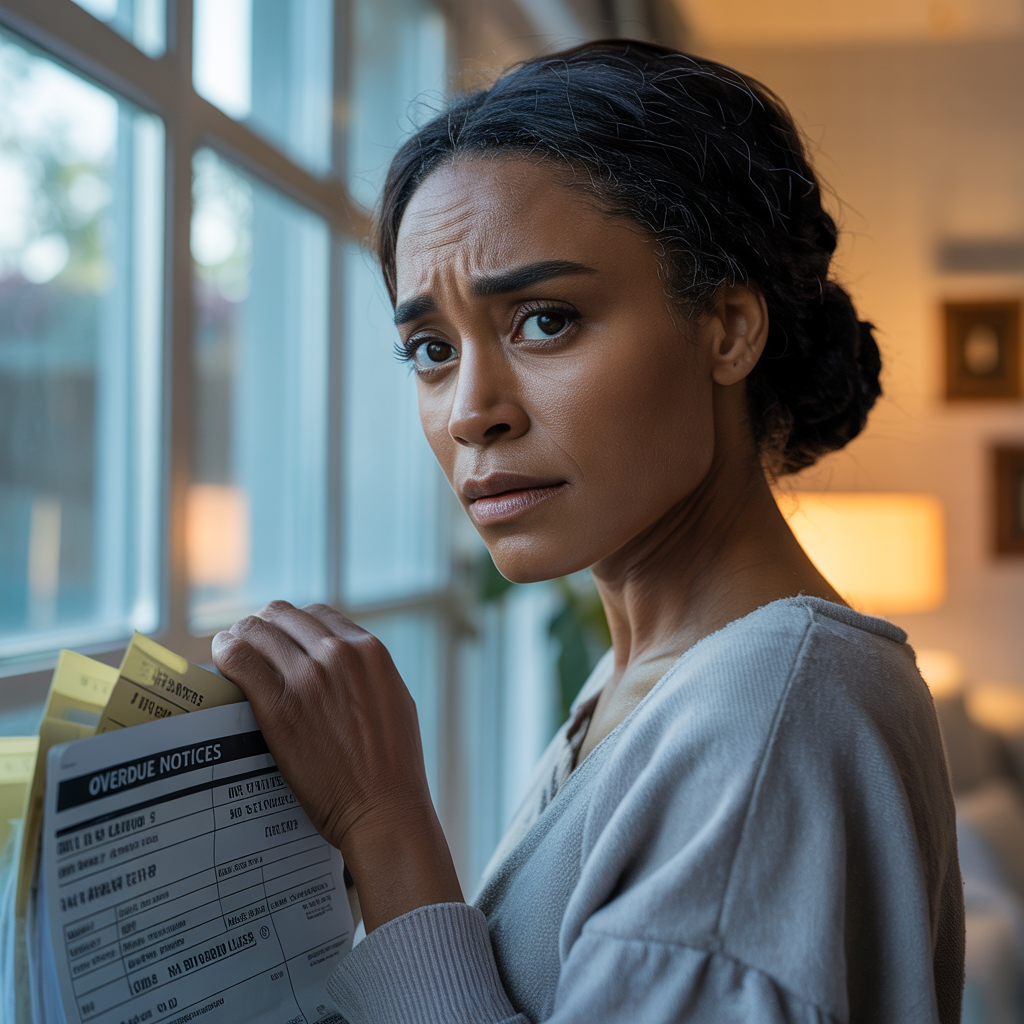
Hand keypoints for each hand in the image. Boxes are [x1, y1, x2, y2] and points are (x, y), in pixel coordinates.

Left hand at [212, 601, 462, 930]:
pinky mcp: (280, 705)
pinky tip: (220, 664)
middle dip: (262, 627)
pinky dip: (224, 654)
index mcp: (370, 650)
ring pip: (256, 630)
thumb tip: (342, 668)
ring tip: (227, 652)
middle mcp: (339, 653)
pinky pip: (239, 659)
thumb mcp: (393, 700)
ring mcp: (309, 677)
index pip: (316, 614)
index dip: (291, 626)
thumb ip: (367, 675)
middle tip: (248, 647)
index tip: (278, 642)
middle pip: (282, 615)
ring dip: (238, 637)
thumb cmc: (393, 766)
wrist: (385, 808)